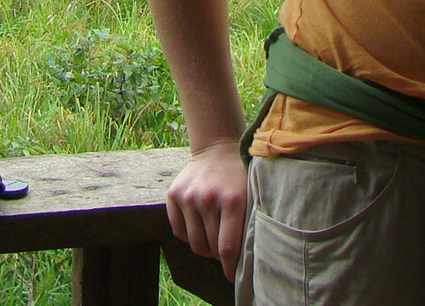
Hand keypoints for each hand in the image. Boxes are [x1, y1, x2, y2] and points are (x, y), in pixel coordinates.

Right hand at [164, 140, 248, 278]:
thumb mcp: (252, 195)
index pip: (228, 248)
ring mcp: (188, 197)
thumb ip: (248, 223)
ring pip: (194, 242)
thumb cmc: (240, 176)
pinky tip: (200, 227)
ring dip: (204, 248)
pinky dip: (189, 236)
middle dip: (219, 255)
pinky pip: (179, 231)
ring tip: (213, 239)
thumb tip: (247, 258)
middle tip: (226, 251)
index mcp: (232, 200)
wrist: (217, 148)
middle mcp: (207, 199)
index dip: (230, 268)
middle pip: (210, 247)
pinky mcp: (173, 195)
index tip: (234, 276)